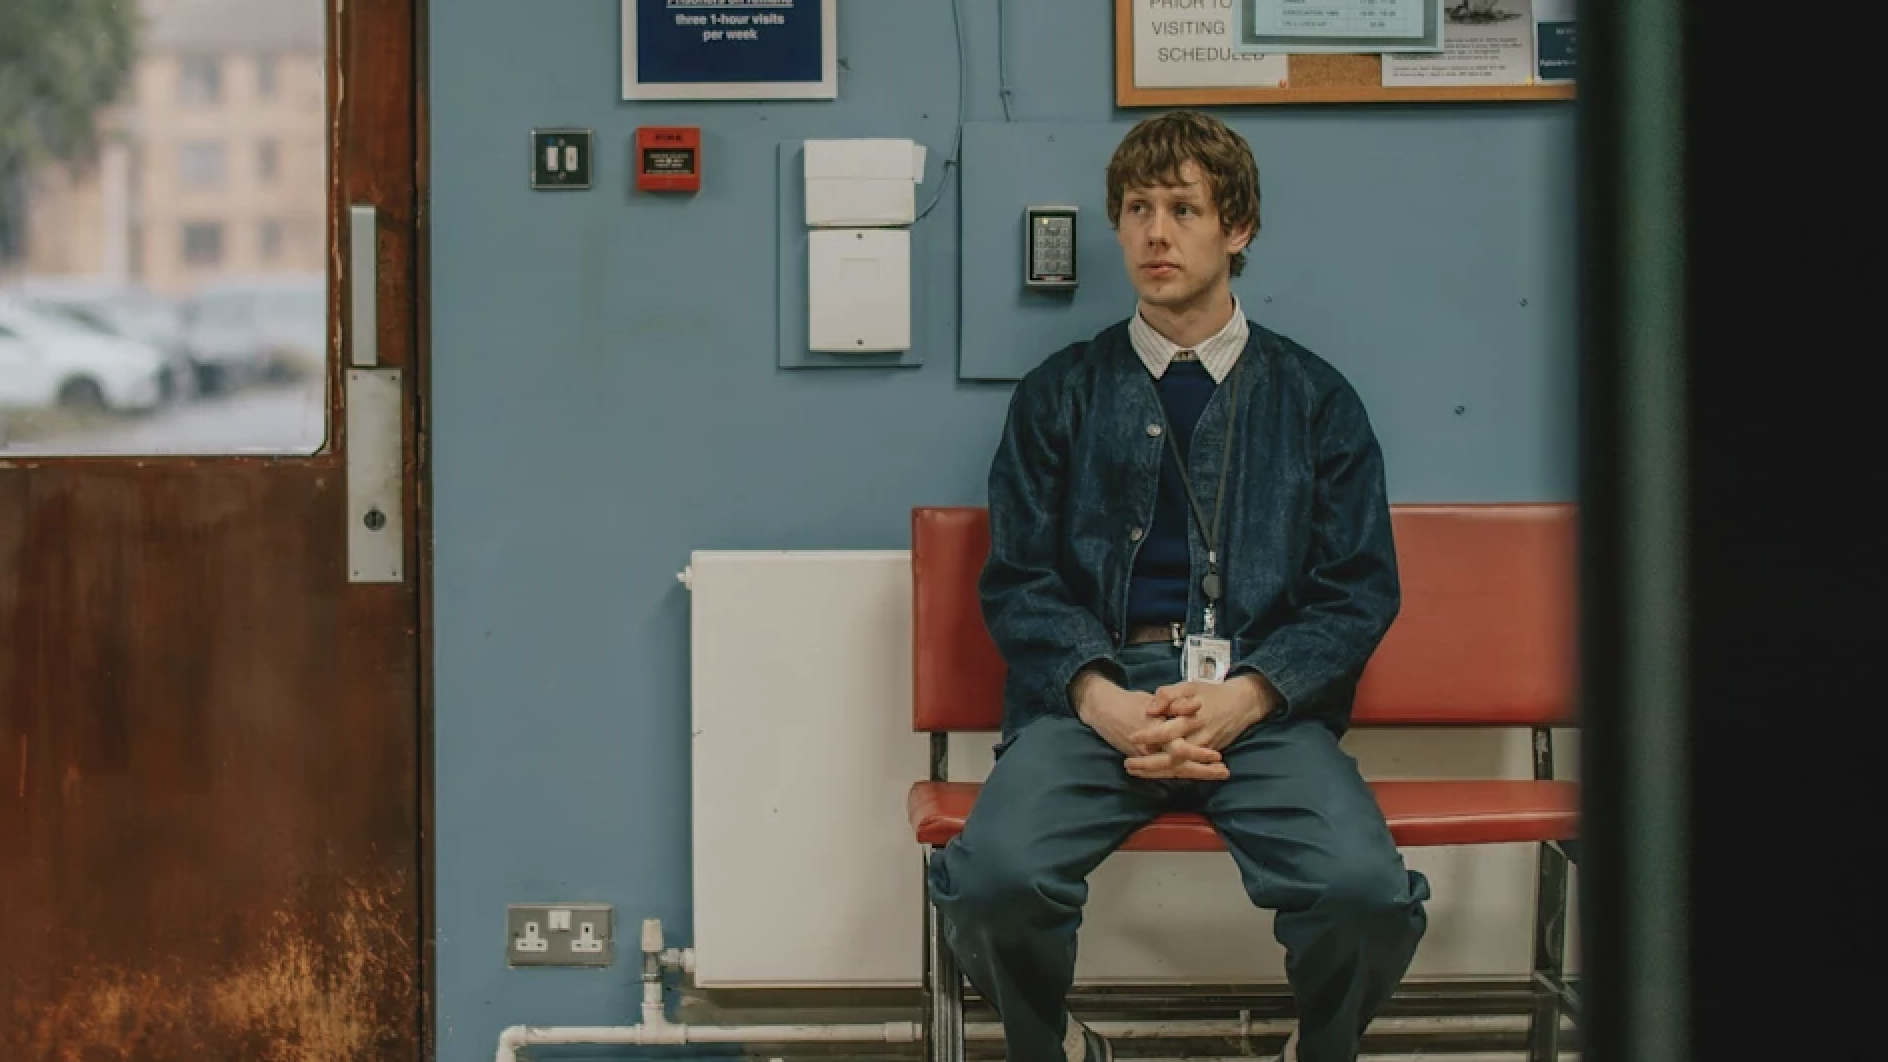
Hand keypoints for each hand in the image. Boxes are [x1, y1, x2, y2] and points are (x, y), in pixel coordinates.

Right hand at [1072, 669, 1226, 780]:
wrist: (1103, 711)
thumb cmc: (1130, 702)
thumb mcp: (1154, 697)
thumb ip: (1174, 702)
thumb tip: (1197, 706)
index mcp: (1155, 732)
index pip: (1180, 748)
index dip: (1199, 754)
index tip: (1217, 756)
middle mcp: (1151, 749)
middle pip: (1180, 766)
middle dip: (1202, 770)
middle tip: (1224, 772)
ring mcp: (1146, 757)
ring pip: (1174, 771)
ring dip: (1196, 773)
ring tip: (1217, 773)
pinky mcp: (1143, 760)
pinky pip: (1164, 771)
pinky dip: (1180, 773)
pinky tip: (1195, 774)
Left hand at [1123, 674, 1277, 778]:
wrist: (1243, 704)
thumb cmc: (1212, 693)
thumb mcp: (1190, 686)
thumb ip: (1169, 694)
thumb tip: (1150, 709)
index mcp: (1193, 719)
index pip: (1169, 732)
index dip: (1150, 735)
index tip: (1132, 736)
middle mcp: (1199, 739)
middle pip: (1172, 758)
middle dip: (1149, 764)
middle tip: (1128, 764)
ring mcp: (1204, 750)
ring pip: (1179, 767)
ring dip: (1156, 772)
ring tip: (1134, 771)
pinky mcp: (1207, 756)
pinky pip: (1186, 768)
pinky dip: (1169, 773)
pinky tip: (1152, 773)